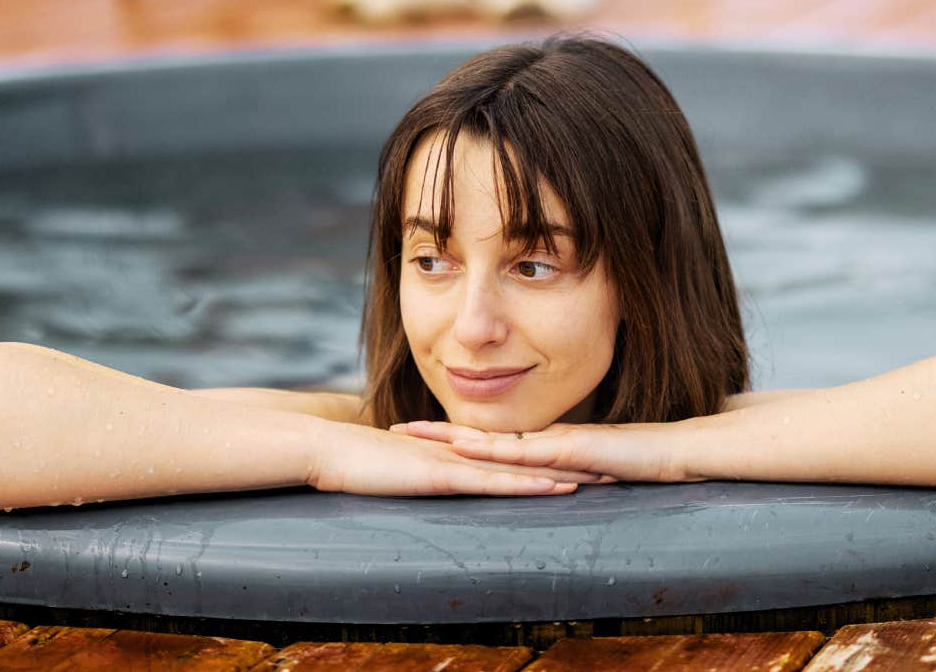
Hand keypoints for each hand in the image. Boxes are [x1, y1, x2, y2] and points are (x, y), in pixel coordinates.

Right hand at [307, 421, 611, 495]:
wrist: (323, 449)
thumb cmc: (352, 462)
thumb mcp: (397, 469)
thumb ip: (419, 471)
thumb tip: (432, 480)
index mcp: (454, 453)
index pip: (510, 455)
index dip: (547, 457)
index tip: (581, 461)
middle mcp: (463, 454)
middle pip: (526, 458)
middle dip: (570, 462)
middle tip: (612, 466)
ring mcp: (455, 463)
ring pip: (521, 468)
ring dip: (562, 472)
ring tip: (602, 478)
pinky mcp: (443, 476)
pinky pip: (494, 482)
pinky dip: (527, 483)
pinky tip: (556, 486)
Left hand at [389, 420, 708, 482]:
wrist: (674, 450)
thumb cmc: (639, 460)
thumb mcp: (593, 468)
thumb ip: (568, 472)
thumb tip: (550, 485)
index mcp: (543, 444)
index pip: (489, 440)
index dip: (454, 436)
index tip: (420, 433)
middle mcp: (542, 439)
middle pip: (480, 435)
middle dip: (437, 433)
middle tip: (397, 428)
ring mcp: (554, 442)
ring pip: (493, 440)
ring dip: (453, 439)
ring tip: (417, 435)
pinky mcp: (569, 450)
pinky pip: (525, 452)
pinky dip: (494, 450)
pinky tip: (468, 449)